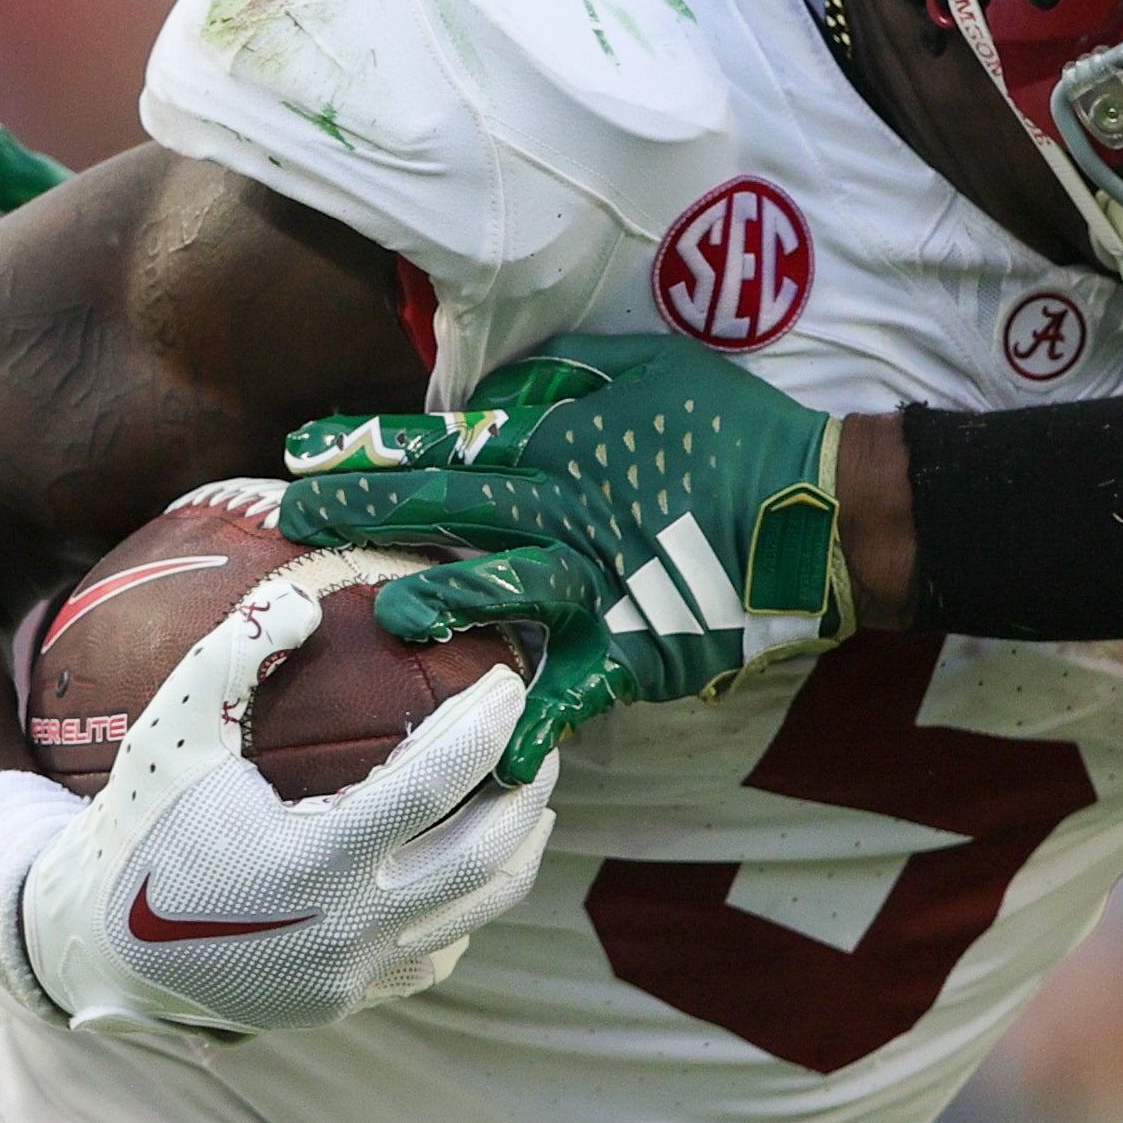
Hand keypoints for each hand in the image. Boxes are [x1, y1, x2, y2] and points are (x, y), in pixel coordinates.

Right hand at [0, 573, 558, 1038]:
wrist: (93, 945)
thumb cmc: (139, 823)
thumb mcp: (172, 731)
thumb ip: (234, 653)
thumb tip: (309, 596)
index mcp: (309, 862)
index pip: (435, 786)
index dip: (486, 728)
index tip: (513, 682)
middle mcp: (341, 930)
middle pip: (482, 855)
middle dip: (529, 791)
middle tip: (542, 737)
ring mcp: (349, 977)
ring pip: (475, 910)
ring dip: (516, 850)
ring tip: (530, 796)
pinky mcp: (347, 1004)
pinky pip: (436, 953)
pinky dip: (466, 906)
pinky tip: (470, 861)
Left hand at [279, 338, 849, 759]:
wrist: (826, 510)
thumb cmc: (739, 431)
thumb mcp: (652, 369)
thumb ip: (564, 375)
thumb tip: (486, 396)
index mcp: (566, 444)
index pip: (450, 441)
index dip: (373, 445)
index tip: (304, 449)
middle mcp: (569, 511)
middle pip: (452, 507)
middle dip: (367, 512)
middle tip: (296, 518)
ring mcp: (601, 583)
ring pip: (502, 587)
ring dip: (439, 598)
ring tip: (382, 611)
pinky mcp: (637, 646)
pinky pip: (576, 687)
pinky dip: (540, 720)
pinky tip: (496, 753)